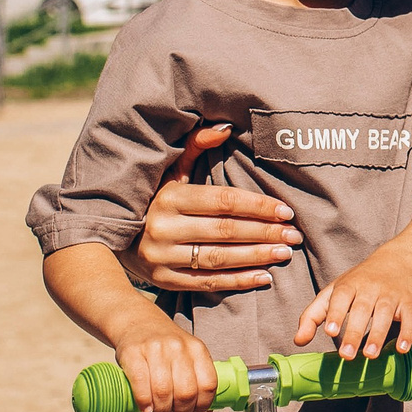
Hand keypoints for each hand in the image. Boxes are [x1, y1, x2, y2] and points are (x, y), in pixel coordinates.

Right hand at [116, 310, 218, 411]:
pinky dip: (144, 402)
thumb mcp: (187, 356)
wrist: (137, 322)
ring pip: (163, 391)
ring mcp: (155, 349)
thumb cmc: (166, 347)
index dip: (203, 405)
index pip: (208, 383)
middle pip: (186, 392)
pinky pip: (140, 384)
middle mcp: (178, 347)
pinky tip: (146, 410)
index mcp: (197, 349)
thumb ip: (197, 380)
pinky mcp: (133, 353)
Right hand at [134, 124, 300, 291]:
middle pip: (225, 231)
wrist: (117, 239)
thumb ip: (196, 147)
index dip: (257, 206)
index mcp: (169, 198)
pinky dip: (238, 282)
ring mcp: (162, 257)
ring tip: (285, 253)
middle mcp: (164, 228)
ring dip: (256, 257)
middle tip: (294, 235)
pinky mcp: (164, 281)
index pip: (223, 201)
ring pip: (219, 258)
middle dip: (264, 233)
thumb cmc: (157, 200)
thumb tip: (226, 127)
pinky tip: (264, 277)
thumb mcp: (171, 172)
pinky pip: (207, 283)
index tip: (286, 211)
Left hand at [295, 244, 411, 358]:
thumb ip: (313, 316)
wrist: (397, 262)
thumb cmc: (359, 283)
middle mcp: (371, 288)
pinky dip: (408, 333)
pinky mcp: (409, 302)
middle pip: (362, 309)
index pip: (341, 297)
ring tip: (370, 355)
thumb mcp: (333, 293)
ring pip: (386, 314)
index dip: (335, 314)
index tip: (330, 332)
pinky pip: (410, 318)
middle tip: (347, 355)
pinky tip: (402, 349)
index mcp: (349, 285)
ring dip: (378, 335)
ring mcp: (391, 294)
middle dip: (354, 332)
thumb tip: (298, 341)